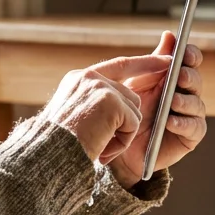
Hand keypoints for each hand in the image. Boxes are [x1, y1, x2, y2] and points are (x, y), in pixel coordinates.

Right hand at [42, 50, 174, 162]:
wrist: (48, 155)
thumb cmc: (57, 146)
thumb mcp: (72, 118)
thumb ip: (95, 104)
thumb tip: (127, 108)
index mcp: (78, 79)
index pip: (118, 66)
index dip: (143, 63)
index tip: (165, 59)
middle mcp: (89, 77)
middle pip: (130, 96)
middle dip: (126, 122)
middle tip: (104, 143)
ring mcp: (100, 87)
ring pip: (134, 111)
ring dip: (122, 133)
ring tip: (96, 145)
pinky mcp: (111, 101)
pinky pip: (133, 123)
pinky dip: (122, 141)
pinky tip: (102, 147)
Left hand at [105, 31, 206, 188]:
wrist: (118, 145)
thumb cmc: (127, 110)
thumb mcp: (136, 82)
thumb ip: (152, 61)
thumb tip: (169, 35)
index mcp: (173, 77)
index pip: (190, 61)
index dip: (191, 55)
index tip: (186, 54)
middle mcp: (185, 94)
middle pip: (196, 80)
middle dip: (189, 77)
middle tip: (180, 76)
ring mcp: (189, 115)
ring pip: (197, 104)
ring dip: (186, 101)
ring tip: (173, 101)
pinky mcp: (189, 137)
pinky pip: (195, 128)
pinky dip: (183, 123)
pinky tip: (171, 122)